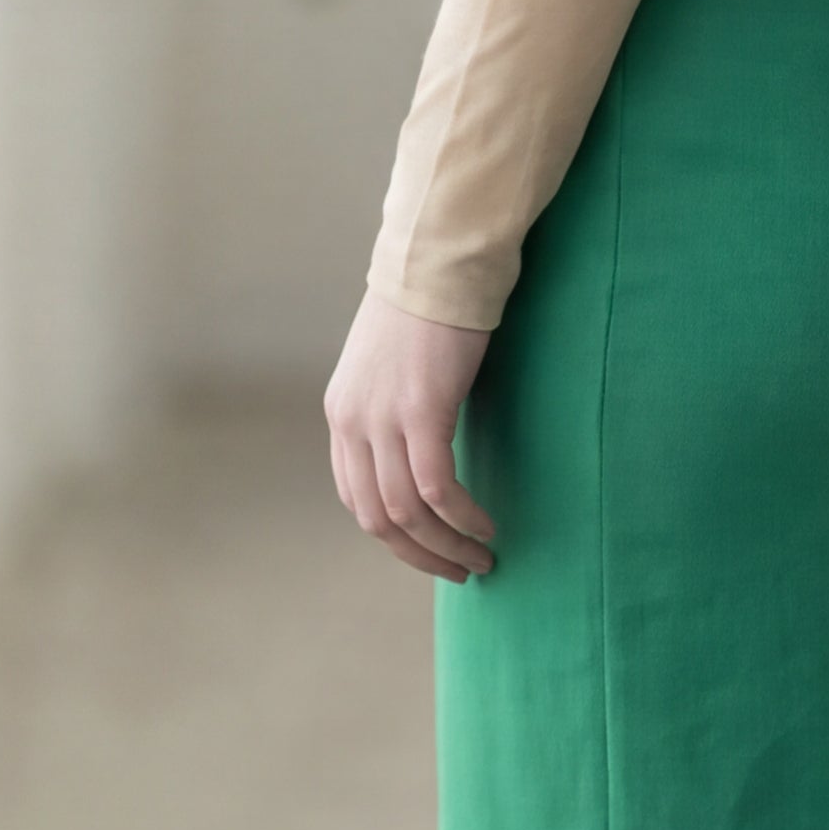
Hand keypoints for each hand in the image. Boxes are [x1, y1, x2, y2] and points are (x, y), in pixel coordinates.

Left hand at [324, 292, 497, 582]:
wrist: (439, 259)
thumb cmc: (428, 308)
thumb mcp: (392, 368)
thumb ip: (393, 410)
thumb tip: (422, 450)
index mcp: (342, 414)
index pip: (355, 497)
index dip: (392, 535)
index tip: (429, 548)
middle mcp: (352, 421)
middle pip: (374, 517)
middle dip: (418, 554)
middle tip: (459, 570)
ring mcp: (382, 417)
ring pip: (406, 511)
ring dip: (445, 545)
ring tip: (482, 558)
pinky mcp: (421, 410)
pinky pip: (438, 488)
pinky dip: (461, 517)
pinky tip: (485, 526)